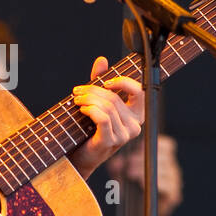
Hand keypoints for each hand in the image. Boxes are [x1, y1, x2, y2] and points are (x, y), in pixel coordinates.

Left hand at [67, 56, 144, 176]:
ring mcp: (124, 136)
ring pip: (107, 107)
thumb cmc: (89, 128)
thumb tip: (102, 60)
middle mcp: (134, 126)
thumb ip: (101, 81)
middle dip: (93, 90)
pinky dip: (90, 110)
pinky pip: (102, 118)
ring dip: (88, 100)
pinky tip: (81, 109)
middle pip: (115, 98)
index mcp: (137, 115)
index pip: (139, 91)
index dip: (123, 81)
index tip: (105, 81)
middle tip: (77, 90)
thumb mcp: (97, 101)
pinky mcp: (110, 142)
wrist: (79, 155)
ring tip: (76, 100)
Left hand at [107, 133, 182, 215]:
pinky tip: (141, 184)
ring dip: (145, 170)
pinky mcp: (174, 196)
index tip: (137, 149)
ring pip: (165, 170)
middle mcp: (173, 169)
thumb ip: (119, 167)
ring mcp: (175, 182)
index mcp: (164, 160)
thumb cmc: (130, 191)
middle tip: (128, 164)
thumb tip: (116, 163)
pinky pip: (168, 185)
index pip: (167, 145)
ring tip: (130, 173)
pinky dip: (154, 183)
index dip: (153, 144)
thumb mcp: (121, 175)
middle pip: (164, 156)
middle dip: (144, 158)